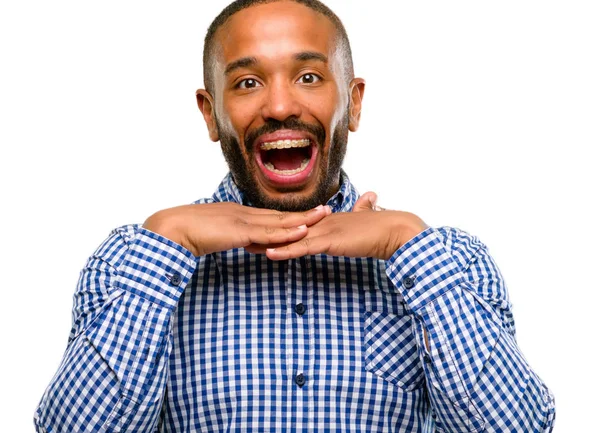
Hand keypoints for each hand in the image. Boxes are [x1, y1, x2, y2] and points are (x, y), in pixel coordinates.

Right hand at [142, 202, 330, 255]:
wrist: (174, 229)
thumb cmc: (188, 233)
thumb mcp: (215, 235)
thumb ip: (231, 238)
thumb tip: (244, 243)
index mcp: (238, 214)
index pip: (269, 216)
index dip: (290, 216)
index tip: (307, 215)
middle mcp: (244, 213)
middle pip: (280, 214)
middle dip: (304, 214)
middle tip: (325, 209)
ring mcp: (244, 220)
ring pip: (280, 221)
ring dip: (304, 219)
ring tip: (324, 215)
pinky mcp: (241, 231)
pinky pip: (269, 233)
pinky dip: (288, 232)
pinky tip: (303, 231)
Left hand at [246, 192, 427, 260]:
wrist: (396, 230)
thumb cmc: (385, 228)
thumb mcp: (370, 219)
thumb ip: (365, 210)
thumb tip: (369, 198)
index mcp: (330, 219)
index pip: (300, 223)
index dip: (280, 226)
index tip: (263, 228)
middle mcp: (324, 222)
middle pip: (289, 228)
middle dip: (267, 232)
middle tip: (244, 235)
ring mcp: (326, 230)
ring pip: (291, 237)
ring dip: (269, 242)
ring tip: (246, 245)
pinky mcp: (331, 241)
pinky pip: (304, 247)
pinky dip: (286, 251)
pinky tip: (269, 253)